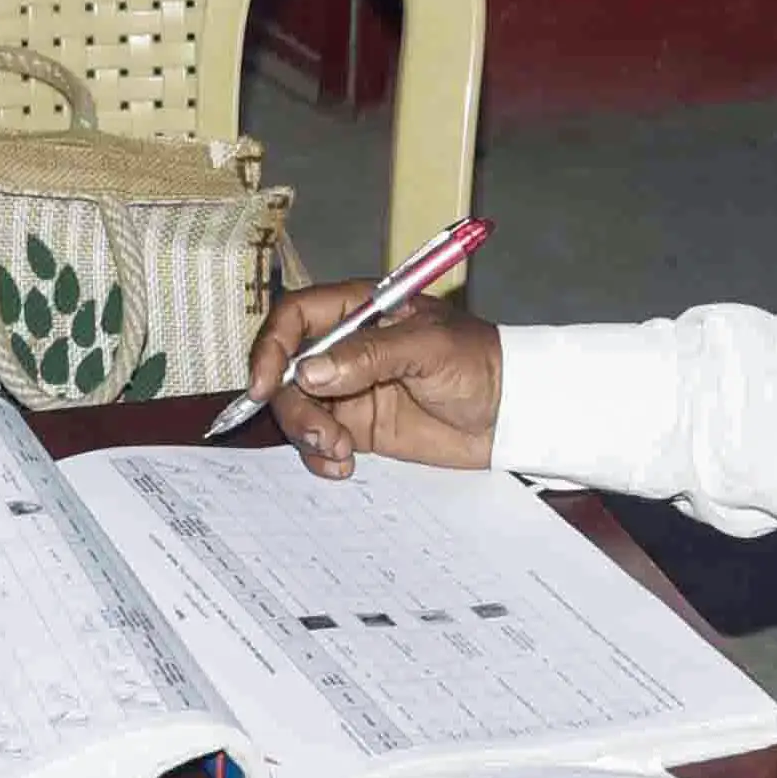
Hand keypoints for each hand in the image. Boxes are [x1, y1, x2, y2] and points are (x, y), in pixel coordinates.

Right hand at [242, 282, 499, 476]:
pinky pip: (319, 441)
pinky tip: (342, 466)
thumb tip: (310, 370)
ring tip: (340, 453)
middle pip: (286, 370)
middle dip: (292, 406)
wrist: (511, 413)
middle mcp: (345, 348)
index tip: (265, 384)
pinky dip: (320, 457)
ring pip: (299, 409)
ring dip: (307, 435)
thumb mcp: (428, 348)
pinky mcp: (358, 427)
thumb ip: (370, 356)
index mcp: (359, 311)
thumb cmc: (480, 362)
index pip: (295, 318)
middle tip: (322, 434)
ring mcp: (349, 389)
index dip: (271, 346)